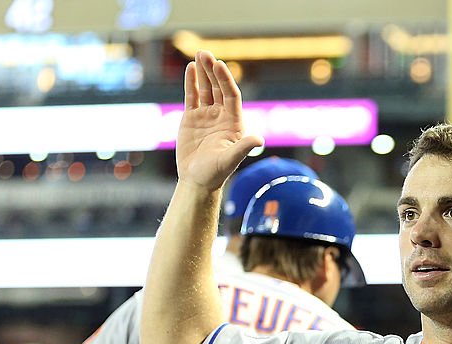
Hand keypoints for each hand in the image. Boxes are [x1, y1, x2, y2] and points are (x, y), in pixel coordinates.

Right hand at [176, 50, 263, 189]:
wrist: (198, 181)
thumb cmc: (216, 173)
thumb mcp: (230, 160)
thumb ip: (243, 147)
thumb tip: (260, 140)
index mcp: (234, 123)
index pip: (231, 95)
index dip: (225, 80)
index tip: (219, 65)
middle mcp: (221, 116)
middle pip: (218, 88)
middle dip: (213, 71)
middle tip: (205, 54)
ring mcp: (206, 116)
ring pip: (206, 89)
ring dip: (203, 73)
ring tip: (199, 55)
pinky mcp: (191, 118)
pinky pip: (192, 96)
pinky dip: (191, 82)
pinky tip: (191, 68)